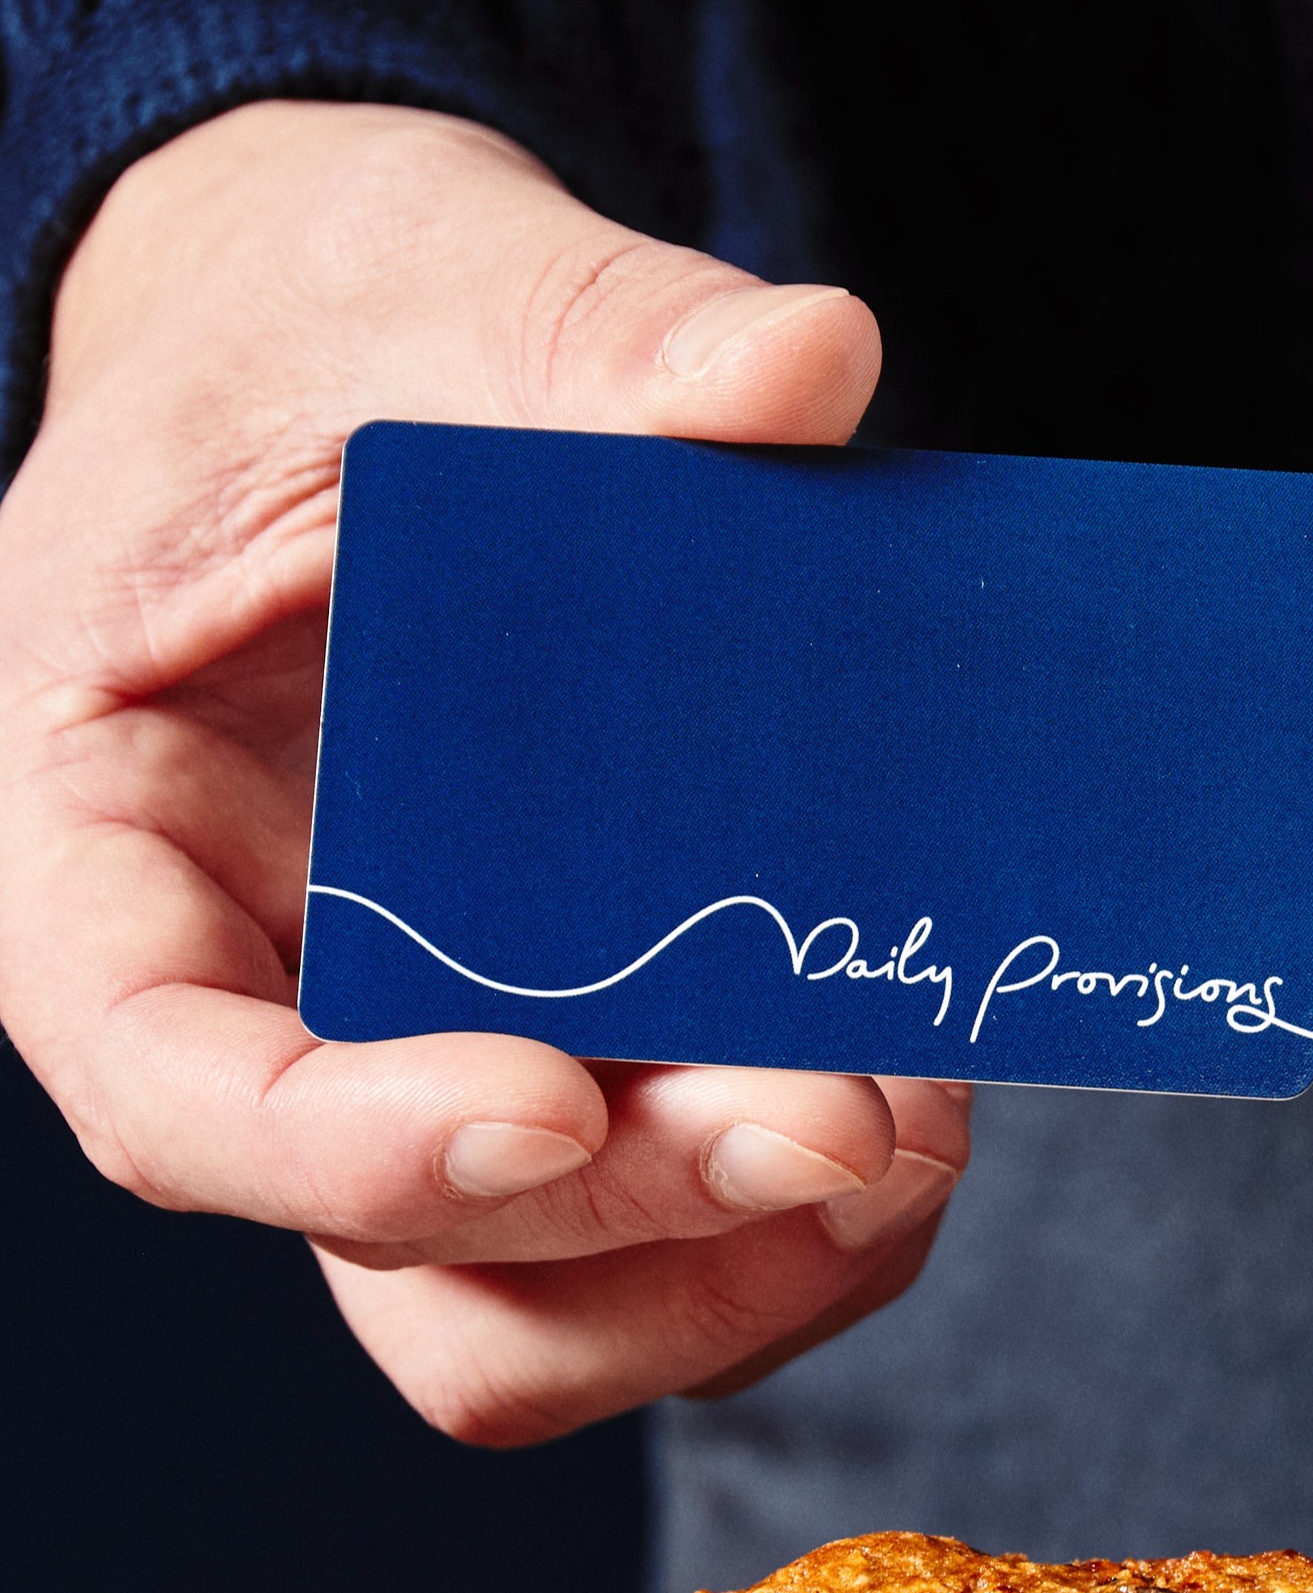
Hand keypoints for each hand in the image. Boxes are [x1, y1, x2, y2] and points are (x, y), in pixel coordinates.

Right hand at [0, 101, 967, 1442]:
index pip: (178, 1091)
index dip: (357, 1151)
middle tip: (853, 1116)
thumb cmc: (326, 325)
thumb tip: (808, 365)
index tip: (558, 1101)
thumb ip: (597, 334)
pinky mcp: (575, 1066)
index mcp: (111, 858)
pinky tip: (922, 1087)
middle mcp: (259, 1014)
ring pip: (553, 1313)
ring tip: (914, 1124)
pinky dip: (804, 1219)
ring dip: (749, 1265)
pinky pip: (670, 1241)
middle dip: (646, 1224)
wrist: (362, 367)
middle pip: (417, 1259)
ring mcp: (423, 1067)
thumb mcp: (421, 279)